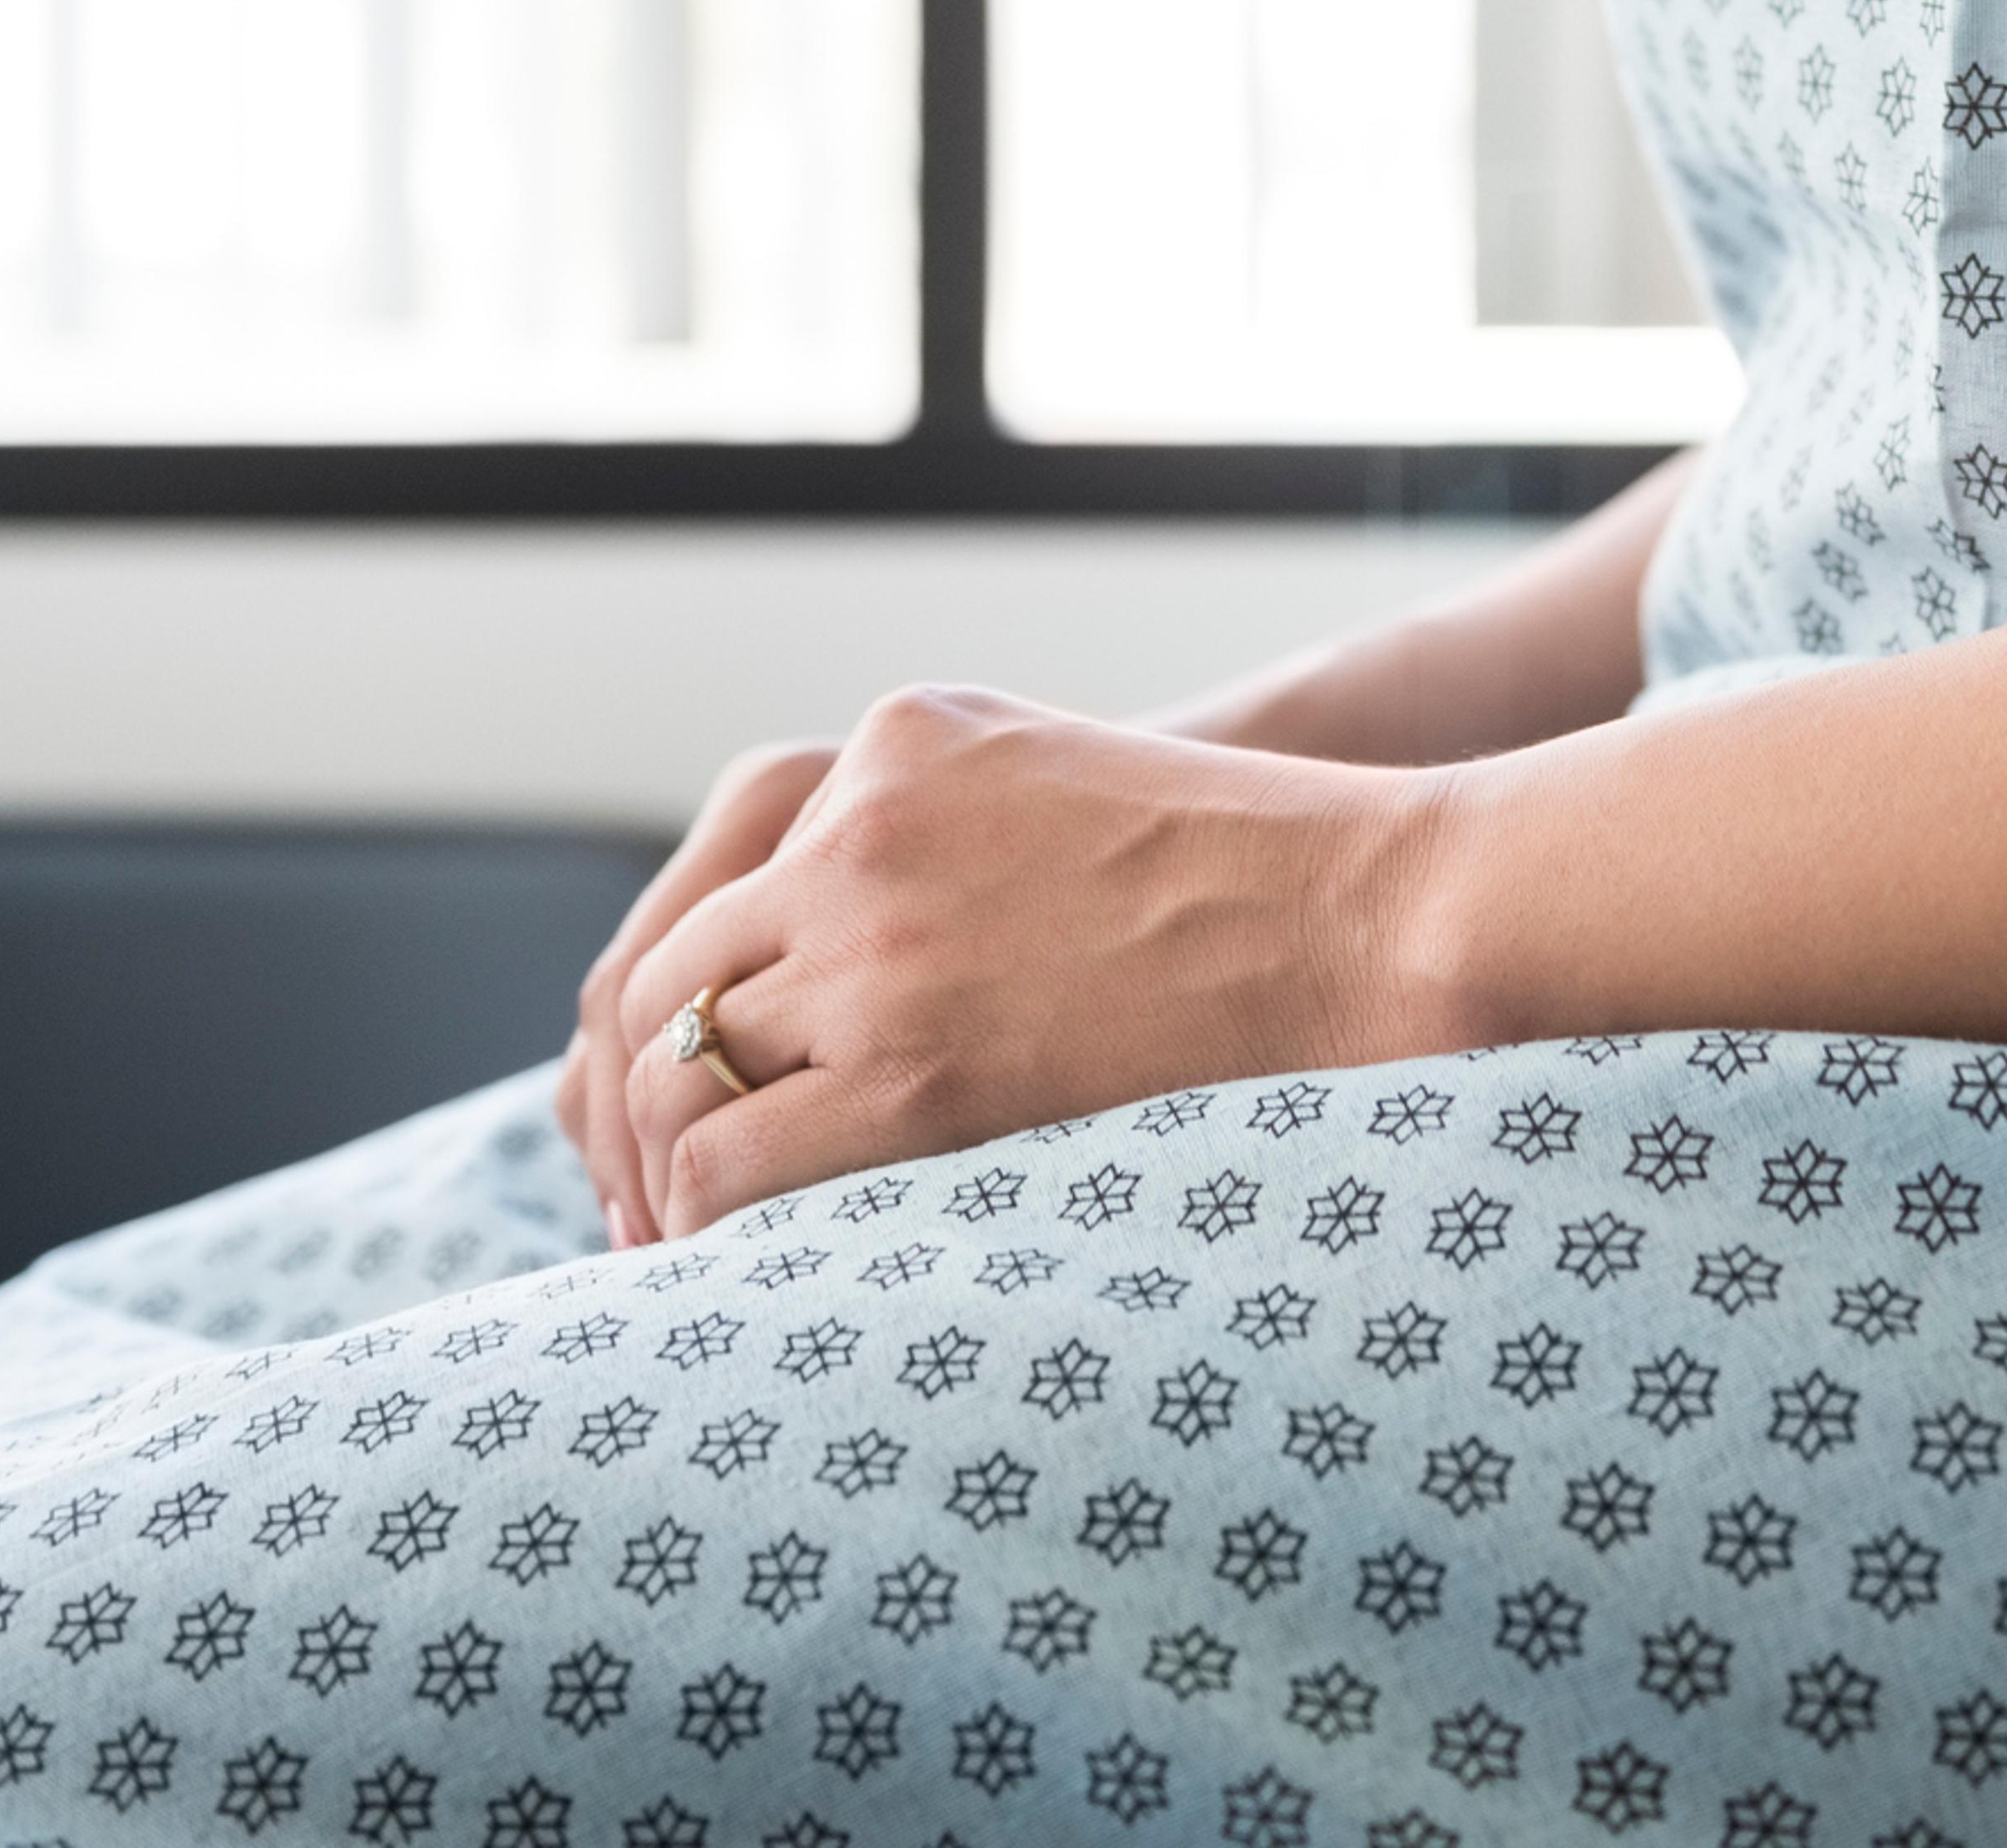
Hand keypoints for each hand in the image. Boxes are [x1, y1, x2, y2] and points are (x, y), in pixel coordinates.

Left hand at [611, 683, 1443, 1238]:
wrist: (1362, 915)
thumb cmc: (1247, 873)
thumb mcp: (1059, 781)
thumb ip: (937, 832)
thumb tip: (833, 969)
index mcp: (894, 740)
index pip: (711, 891)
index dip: (674, 1016)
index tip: (679, 1100)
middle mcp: (856, 822)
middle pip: (664, 983)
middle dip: (644, 1101)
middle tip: (661, 1201)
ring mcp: (873, 935)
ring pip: (674, 1071)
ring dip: (667, 1170)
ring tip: (695, 1249)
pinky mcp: (911, 1062)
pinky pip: (730, 1158)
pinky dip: (707, 1221)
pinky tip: (743, 1265)